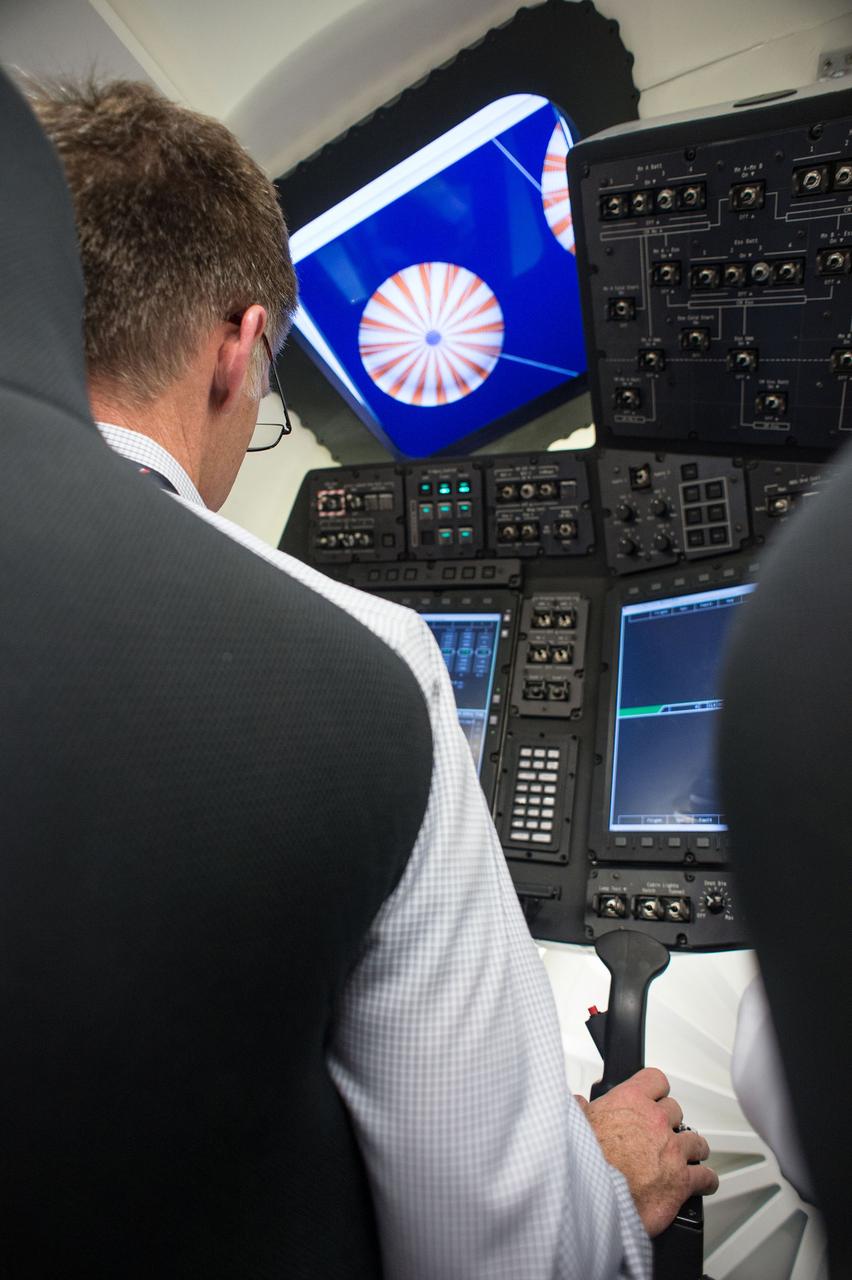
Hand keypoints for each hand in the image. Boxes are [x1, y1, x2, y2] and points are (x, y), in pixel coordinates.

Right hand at [576, 1066, 717, 1236]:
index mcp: (631, 1100)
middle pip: (675, 1111)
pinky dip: (706, 1180)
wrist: (594, 1195)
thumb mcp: (575, 1123)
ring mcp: (672, 1150)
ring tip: (686, 1156)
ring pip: (696, 1141)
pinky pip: (706, 1176)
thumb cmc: (585, 1160)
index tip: (653, 1097)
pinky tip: (703, 1183)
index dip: (655, 1090)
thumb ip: (579, 1109)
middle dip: (670, 1122)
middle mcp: (656, 1121)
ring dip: (692, 1149)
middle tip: (661, 1134)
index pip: (655, 1080)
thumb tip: (576, 1103)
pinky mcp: (682, 1181)